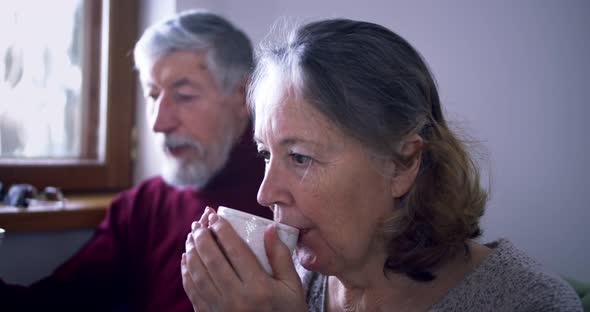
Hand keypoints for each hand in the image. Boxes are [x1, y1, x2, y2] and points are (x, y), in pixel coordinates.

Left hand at [181, 207, 306, 311]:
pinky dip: (186, 273)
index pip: (235, 251)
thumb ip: (281, 257)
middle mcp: (237, 299)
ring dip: (192, 252)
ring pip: (198, 275)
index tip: (216, 216)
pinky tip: (186, 259)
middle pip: (212, 260)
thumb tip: (270, 228)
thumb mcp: (292, 287)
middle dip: (202, 237)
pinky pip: (193, 292)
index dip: (222, 230)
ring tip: (191, 236)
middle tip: (199, 223)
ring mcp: (221, 310)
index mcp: (259, 288)